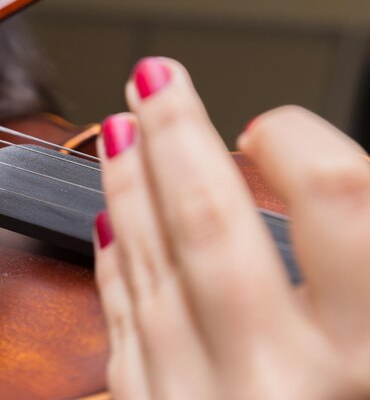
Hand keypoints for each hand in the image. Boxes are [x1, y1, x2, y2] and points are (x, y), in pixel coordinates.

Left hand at [95, 57, 369, 399]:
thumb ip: (362, 275)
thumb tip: (319, 188)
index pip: (340, 201)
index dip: (301, 141)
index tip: (272, 124)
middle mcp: (282, 382)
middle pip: (214, 219)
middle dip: (177, 136)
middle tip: (155, 81)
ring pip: (150, 265)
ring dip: (128, 190)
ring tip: (117, 133)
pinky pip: (123, 327)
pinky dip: (114, 268)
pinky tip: (107, 225)